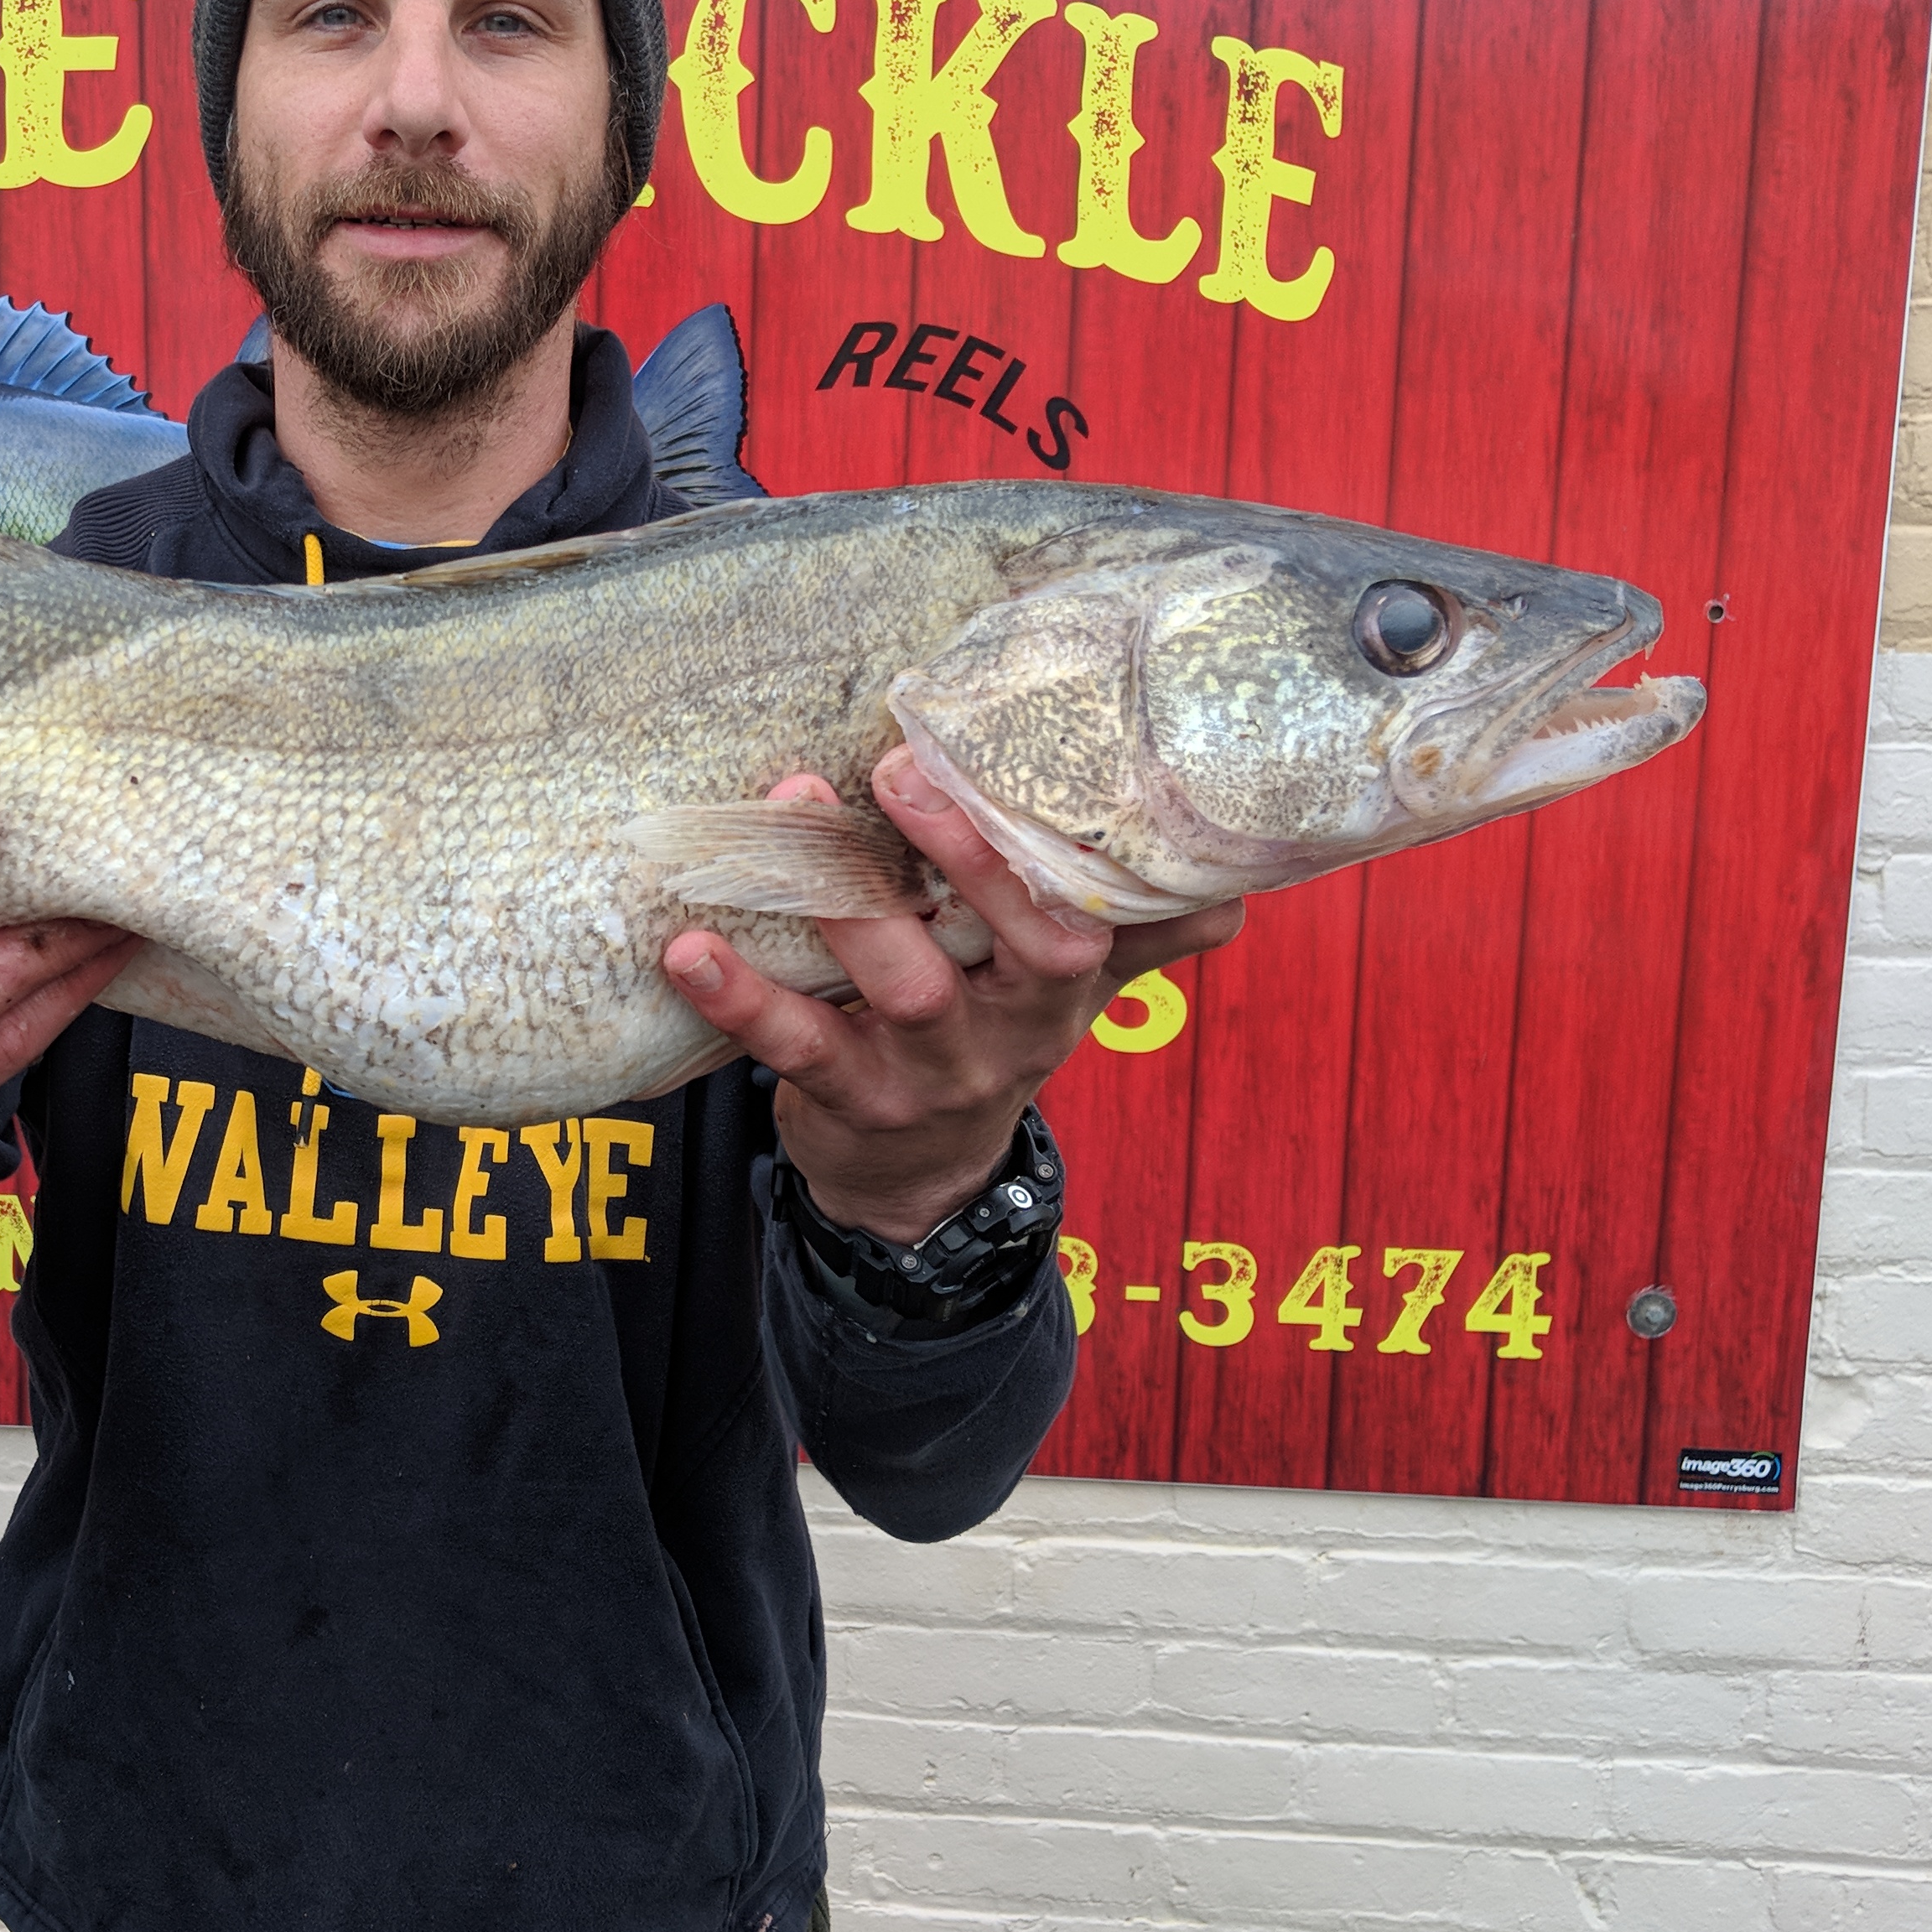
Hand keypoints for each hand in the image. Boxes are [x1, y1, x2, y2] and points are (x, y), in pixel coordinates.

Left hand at [661, 748, 1242, 1243]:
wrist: (917, 1181)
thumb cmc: (989, 1038)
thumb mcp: (1071, 994)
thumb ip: (1140, 930)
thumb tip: (1241, 879)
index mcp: (1066, 983)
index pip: (1095, 908)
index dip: (1062, 837)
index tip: (1011, 750)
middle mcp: (1016, 1028)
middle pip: (1023, 943)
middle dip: (968, 854)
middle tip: (899, 768)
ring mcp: (933, 1070)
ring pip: (906, 985)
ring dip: (845, 900)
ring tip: (787, 813)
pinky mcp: (851, 1101)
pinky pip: (795, 1045)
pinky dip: (738, 995)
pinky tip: (690, 946)